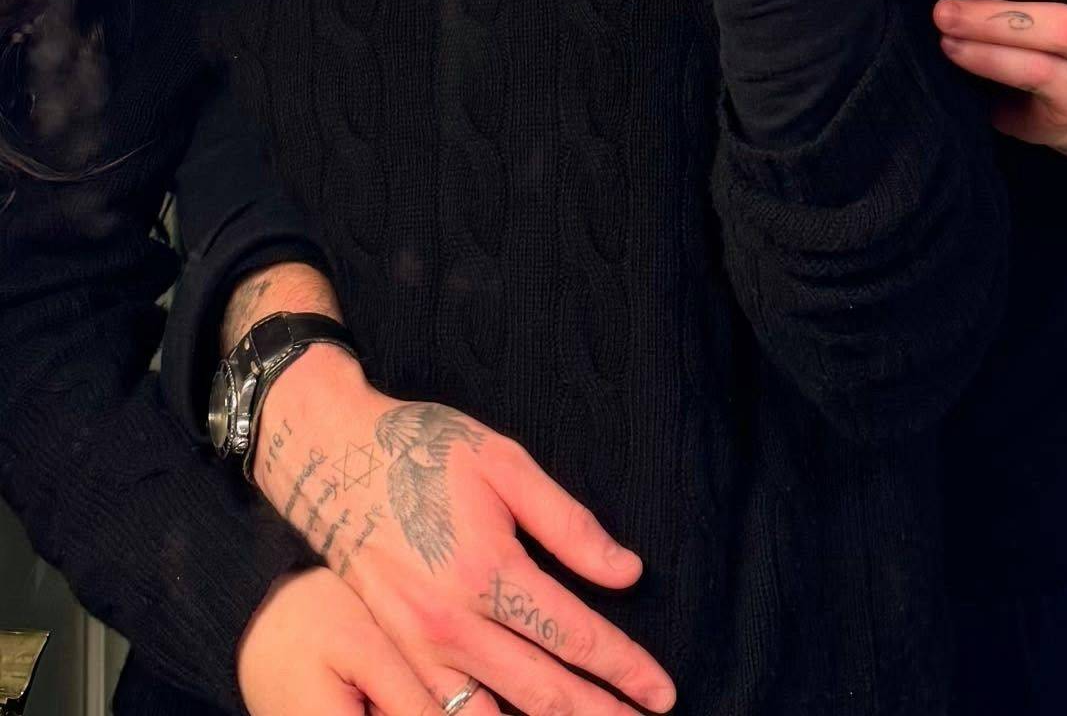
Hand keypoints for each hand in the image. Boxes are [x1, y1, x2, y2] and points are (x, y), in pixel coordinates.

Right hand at [254, 351, 675, 715]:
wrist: (333, 455)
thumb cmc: (426, 450)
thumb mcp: (506, 464)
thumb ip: (569, 525)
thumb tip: (627, 573)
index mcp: (489, 571)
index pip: (575, 637)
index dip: (625, 669)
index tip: (662, 691)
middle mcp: (453, 623)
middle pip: (542, 694)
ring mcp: (417, 647)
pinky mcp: (393, 653)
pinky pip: (443, 715)